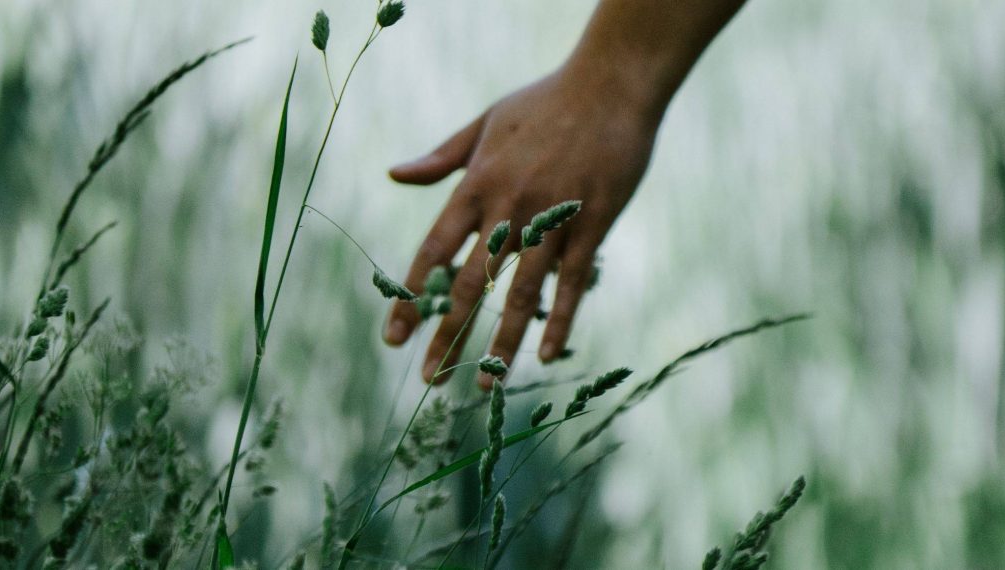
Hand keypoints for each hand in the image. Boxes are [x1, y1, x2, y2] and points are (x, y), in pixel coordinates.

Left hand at [383, 66, 659, 388]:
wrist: (612, 84)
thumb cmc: (546, 101)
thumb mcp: (486, 122)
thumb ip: (442, 158)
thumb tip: (394, 175)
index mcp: (476, 184)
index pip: (432, 252)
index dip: (410, 298)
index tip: (392, 337)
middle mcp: (508, 207)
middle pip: (469, 284)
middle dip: (446, 335)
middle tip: (429, 379)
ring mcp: (552, 217)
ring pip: (520, 293)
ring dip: (501, 343)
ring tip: (487, 384)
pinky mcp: (592, 223)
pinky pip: (571, 282)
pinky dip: (559, 321)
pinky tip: (546, 355)